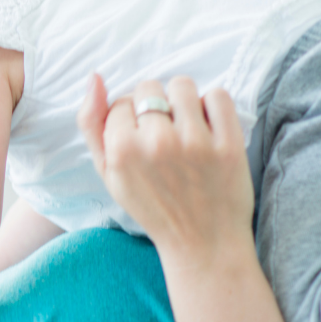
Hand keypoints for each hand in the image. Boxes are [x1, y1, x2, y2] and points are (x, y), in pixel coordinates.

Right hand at [77, 74, 254, 260]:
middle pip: (149, 87)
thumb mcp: (108, 173)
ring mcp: (195, 142)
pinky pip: (218, 95)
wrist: (201, 243)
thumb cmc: (151, 206)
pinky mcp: (228, 144)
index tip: (139, 141)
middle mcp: (157, 142)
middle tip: (162, 134)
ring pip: (182, 85)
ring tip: (185, 128)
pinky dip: (213, 106)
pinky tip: (208, 128)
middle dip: (153, 105)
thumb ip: (92, 125)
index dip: (128, 119)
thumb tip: (94, 78)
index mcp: (122, 150)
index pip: (120, 102)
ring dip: (182, 101)